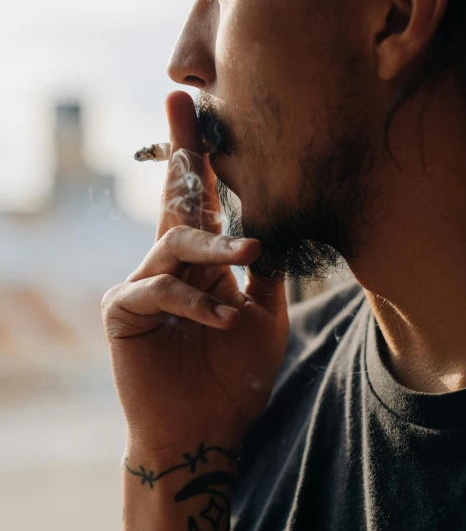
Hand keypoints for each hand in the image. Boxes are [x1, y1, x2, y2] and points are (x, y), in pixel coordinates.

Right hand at [102, 91, 288, 453]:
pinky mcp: (123, 309)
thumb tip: (277, 224)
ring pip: (176, 241)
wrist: (207, 431)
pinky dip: (194, 302)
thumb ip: (265, 270)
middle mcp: (171, 262)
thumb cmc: (236, 375)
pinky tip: (221, 321)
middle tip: (182, 98)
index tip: (205, 109)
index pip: (205, 199)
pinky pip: (159, 288)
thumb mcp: (265, 314)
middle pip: (175, 195)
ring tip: (246, 260)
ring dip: (215, 249)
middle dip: (182, 146)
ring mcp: (144, 282)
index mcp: (204, 260)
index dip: (206, 156)